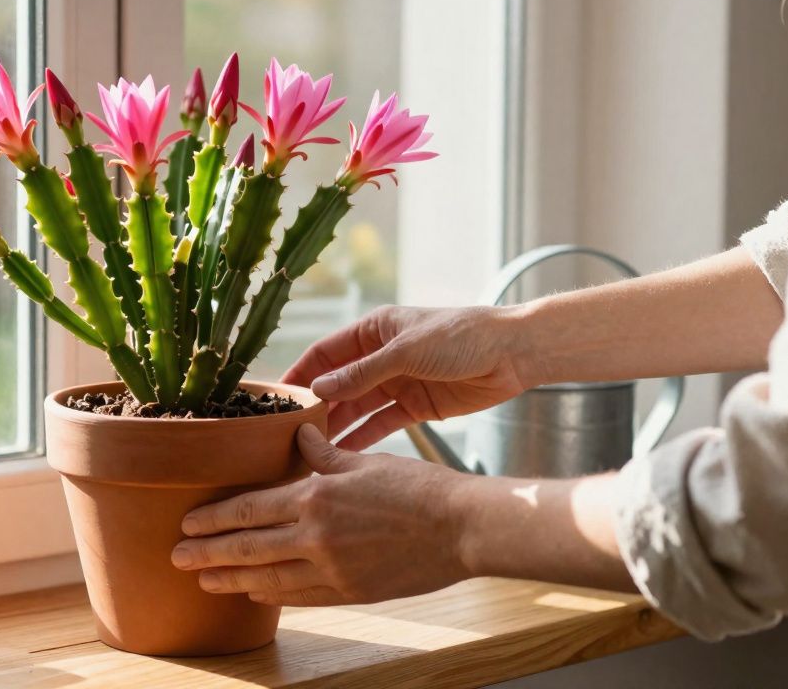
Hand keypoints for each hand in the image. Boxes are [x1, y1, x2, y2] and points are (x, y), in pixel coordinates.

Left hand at [170, 424, 472, 605]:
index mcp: (316, 496)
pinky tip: (255, 594)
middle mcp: (316, 536)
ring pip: (268, 578)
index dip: (214, 519)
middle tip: (176, 558)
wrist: (461, 528)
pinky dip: (273, 596)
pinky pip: (301, 596)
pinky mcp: (351, 592)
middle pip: (248, 547)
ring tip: (204, 582)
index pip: (250, 509)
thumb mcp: (365, 461)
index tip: (187, 524)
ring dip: (232, 580)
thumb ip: (323, 454)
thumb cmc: (418, 488)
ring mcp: (332, 569)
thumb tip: (297, 435)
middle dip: (207, 554)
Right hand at [283, 305, 529, 449]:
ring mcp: (397, 383)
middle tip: (286, 434)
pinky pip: (380, 425)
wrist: (513, 354)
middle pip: (337, 384)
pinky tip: (341, 456)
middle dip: (314, 407)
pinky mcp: (415, 407)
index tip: (274, 399)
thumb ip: (363, 373)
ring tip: (308, 451)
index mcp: (373, 330)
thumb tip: (319, 388)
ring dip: (335, 427)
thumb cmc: (461, 336)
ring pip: (356, 408)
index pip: (325, 353)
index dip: (299, 375)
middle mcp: (380, 356)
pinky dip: (362, 439)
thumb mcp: (406, 352)